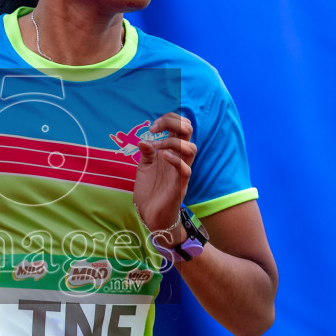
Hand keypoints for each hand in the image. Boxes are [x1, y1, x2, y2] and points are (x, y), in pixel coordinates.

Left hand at [133, 112, 195, 235]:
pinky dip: (175, 160)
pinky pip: (186, 170)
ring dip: (173, 142)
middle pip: (188, 131)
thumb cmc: (150, 191)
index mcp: (171, 151)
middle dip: (173, 122)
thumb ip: (147, 153)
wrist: (150, 216)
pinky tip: (162, 157)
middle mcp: (179, 158)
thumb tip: (144, 140)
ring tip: (157, 148)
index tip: (152, 128)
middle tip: (154, 129)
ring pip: (191, 148)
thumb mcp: (144, 167)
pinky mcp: (179, 186)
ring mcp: (180, 172)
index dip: (168, 120)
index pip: (180, 126)